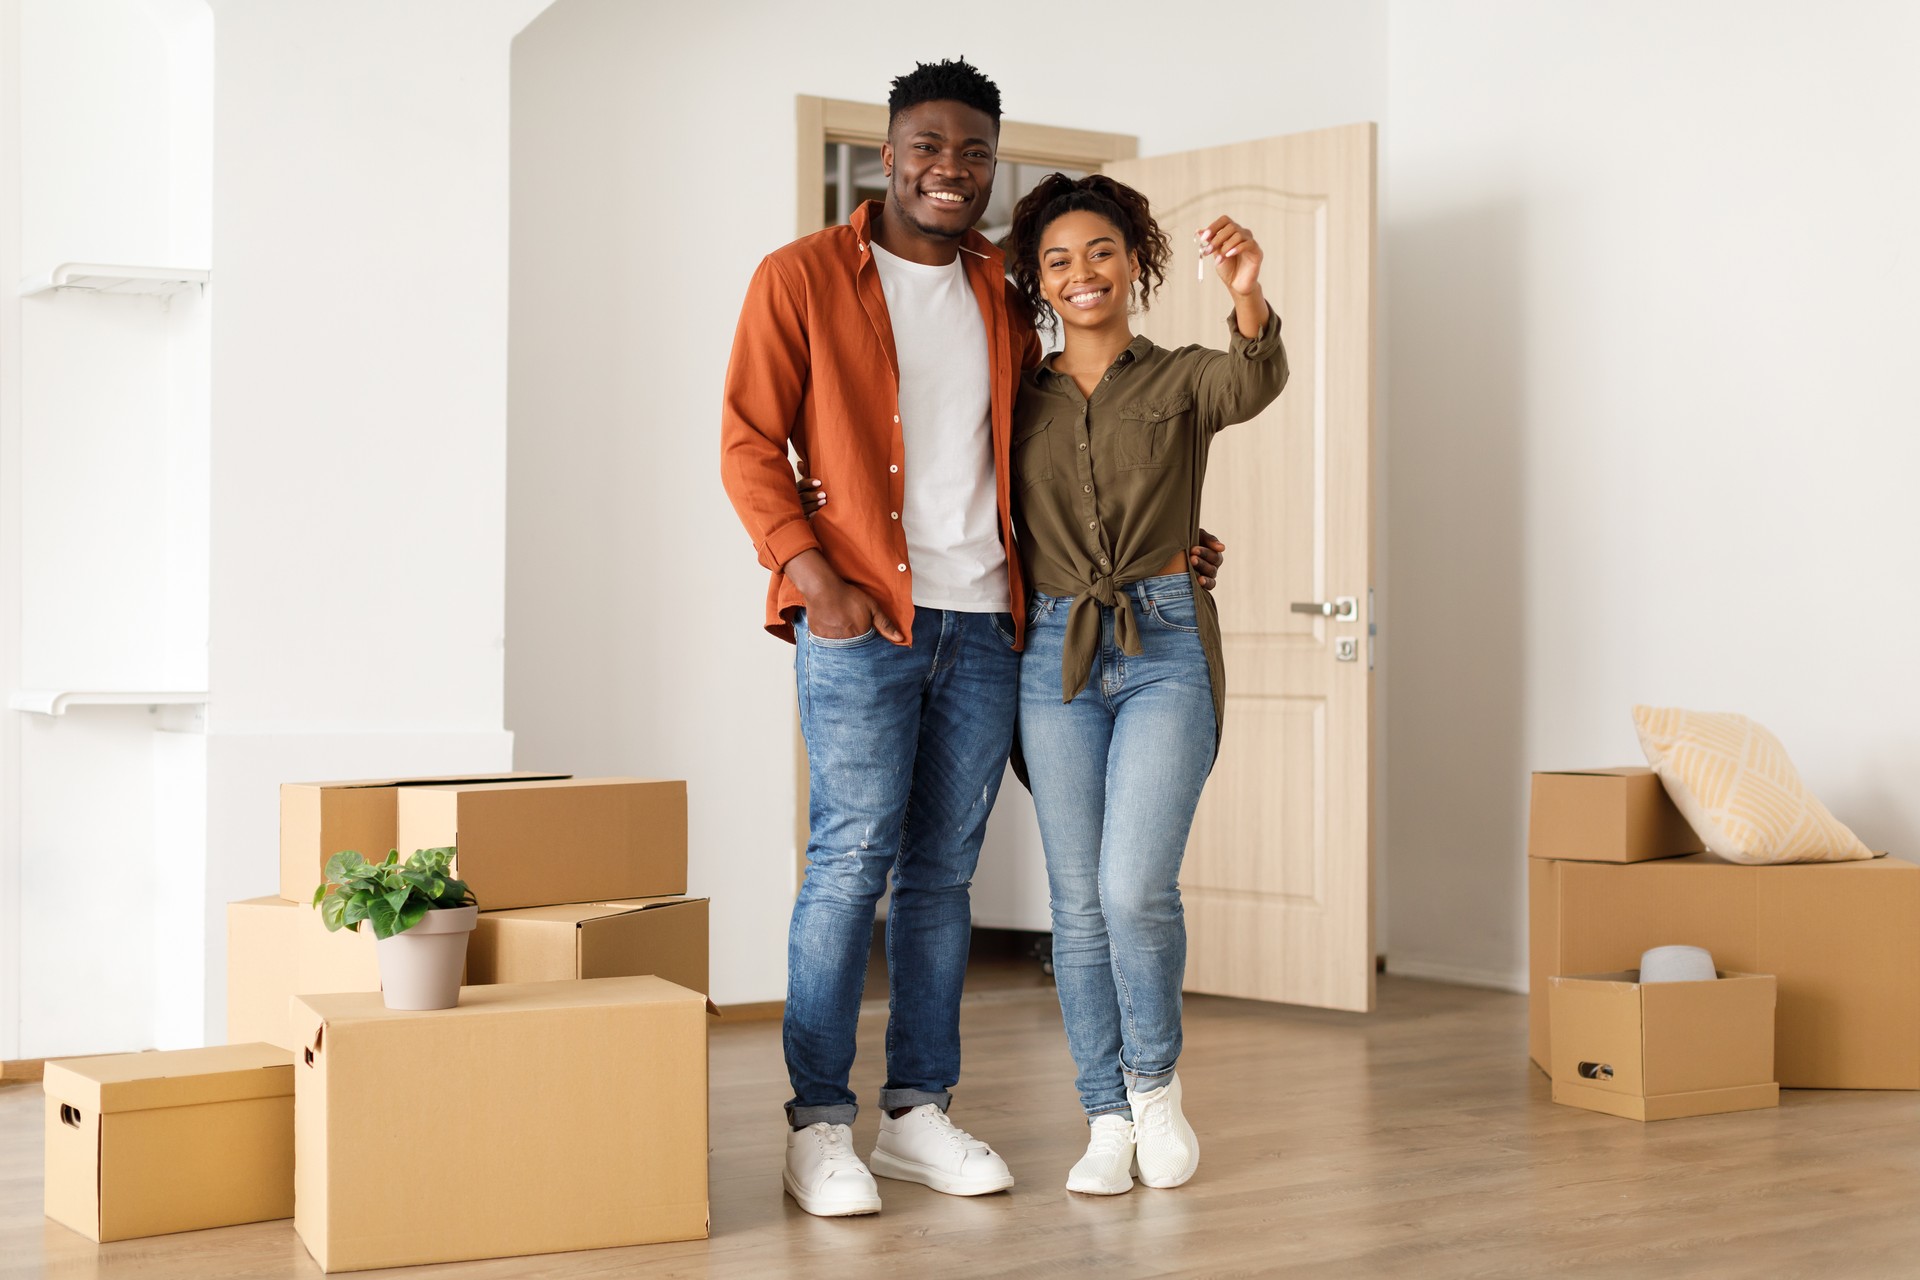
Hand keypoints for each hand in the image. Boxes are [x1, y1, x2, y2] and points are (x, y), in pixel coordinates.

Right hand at [783, 549, 902, 642]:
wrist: (823, 590)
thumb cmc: (848, 597)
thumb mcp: (872, 607)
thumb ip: (885, 624)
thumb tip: (900, 639)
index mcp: (861, 637)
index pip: (869, 650)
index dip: (869, 645)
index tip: (867, 639)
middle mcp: (846, 643)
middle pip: (855, 652)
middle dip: (856, 648)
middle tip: (851, 631)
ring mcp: (831, 642)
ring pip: (841, 650)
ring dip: (843, 645)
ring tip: (841, 631)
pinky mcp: (819, 639)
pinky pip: (827, 647)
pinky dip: (831, 642)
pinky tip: (831, 631)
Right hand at [795, 472, 824, 517]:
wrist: (801, 511)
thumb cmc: (806, 493)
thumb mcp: (805, 484)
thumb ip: (804, 474)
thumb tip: (800, 463)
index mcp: (796, 489)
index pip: (801, 485)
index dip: (809, 483)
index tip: (819, 482)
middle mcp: (795, 499)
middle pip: (802, 497)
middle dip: (813, 495)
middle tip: (824, 494)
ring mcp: (797, 509)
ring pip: (804, 507)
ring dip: (814, 504)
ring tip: (824, 502)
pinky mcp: (801, 519)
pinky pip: (805, 518)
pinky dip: (811, 515)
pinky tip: (817, 513)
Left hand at [1190, 529, 1225, 591]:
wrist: (1175, 550)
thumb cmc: (1189, 540)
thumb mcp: (1199, 535)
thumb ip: (1210, 539)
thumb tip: (1222, 548)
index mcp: (1214, 556)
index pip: (1214, 556)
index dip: (1205, 553)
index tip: (1193, 550)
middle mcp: (1212, 568)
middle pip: (1212, 568)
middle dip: (1201, 563)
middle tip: (1191, 558)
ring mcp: (1207, 578)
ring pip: (1210, 579)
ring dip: (1203, 576)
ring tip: (1195, 574)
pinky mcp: (1201, 586)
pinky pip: (1208, 587)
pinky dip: (1205, 585)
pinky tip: (1198, 582)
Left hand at [1198, 216, 1262, 296]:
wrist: (1236, 284)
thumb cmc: (1227, 268)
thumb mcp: (1216, 253)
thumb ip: (1211, 242)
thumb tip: (1199, 231)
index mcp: (1232, 232)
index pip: (1224, 220)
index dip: (1213, 226)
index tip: (1204, 237)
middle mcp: (1242, 234)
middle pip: (1231, 226)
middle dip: (1217, 238)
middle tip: (1208, 250)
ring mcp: (1250, 242)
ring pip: (1239, 235)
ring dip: (1225, 246)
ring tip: (1219, 258)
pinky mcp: (1257, 251)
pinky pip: (1248, 244)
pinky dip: (1237, 248)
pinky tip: (1229, 255)